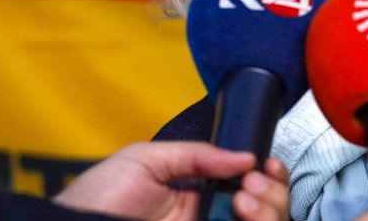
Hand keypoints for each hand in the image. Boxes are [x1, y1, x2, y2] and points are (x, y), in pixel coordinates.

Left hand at [52, 142, 288, 220]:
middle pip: (267, 209)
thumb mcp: (146, 160)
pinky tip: (240, 215)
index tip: (266, 167)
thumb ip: (197, 154)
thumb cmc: (95, 199)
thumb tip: (244, 157)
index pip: (249, 186)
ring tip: (244, 201)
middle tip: (252, 184)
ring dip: (268, 210)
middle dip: (272, 193)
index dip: (268, 177)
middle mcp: (207, 219)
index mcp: (198, 194)